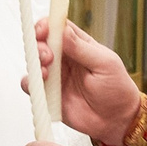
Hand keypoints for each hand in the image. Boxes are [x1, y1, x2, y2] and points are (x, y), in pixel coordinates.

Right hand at [30, 18, 139, 145]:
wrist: (116, 120)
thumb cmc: (116, 89)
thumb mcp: (105, 64)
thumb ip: (81, 47)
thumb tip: (62, 30)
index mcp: (78, 45)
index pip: (57, 27)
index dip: (47, 25)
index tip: (43, 30)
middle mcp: (64, 59)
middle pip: (41, 43)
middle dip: (39, 45)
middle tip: (48, 56)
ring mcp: (55, 76)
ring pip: (34, 62)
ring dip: (35, 63)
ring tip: (46, 73)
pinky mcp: (48, 94)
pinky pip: (30, 85)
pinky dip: (30, 83)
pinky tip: (41, 84)